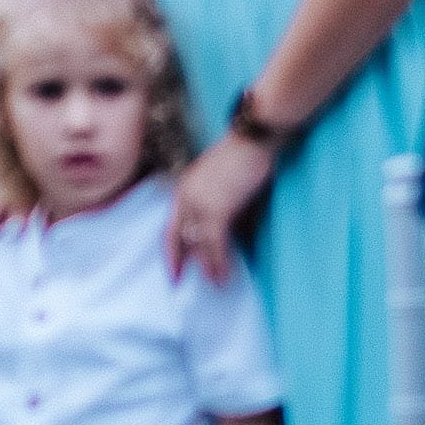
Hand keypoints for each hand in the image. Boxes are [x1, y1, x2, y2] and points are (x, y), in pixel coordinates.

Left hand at [166, 133, 272, 283]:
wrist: (252, 140)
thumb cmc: (243, 157)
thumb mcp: (221, 182)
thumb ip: (218, 205)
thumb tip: (227, 231)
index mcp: (185, 187)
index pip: (173, 223)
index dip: (172, 246)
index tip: (173, 265)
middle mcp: (186, 196)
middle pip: (179, 235)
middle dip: (179, 261)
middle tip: (178, 282)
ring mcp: (199, 203)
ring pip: (199, 243)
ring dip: (208, 266)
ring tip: (215, 284)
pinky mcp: (217, 209)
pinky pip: (215, 243)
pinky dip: (220, 262)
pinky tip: (223, 275)